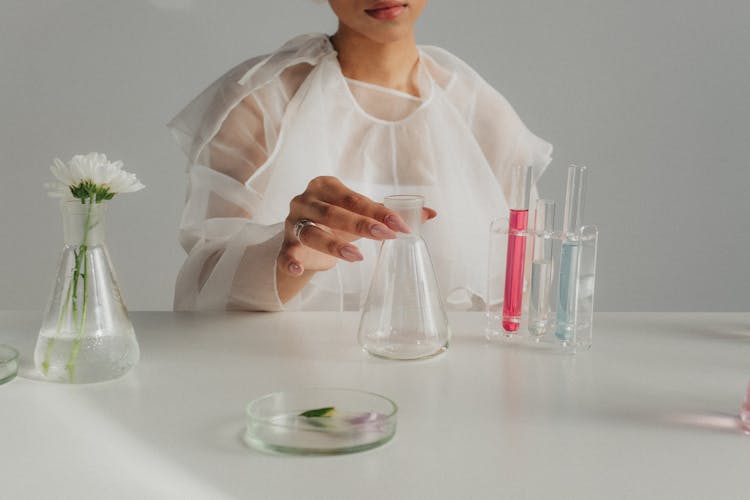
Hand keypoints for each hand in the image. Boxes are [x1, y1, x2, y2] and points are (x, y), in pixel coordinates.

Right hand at [277, 176, 435, 277]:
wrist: (305, 238)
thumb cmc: (336, 220)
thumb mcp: (360, 214)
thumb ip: (390, 213)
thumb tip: (431, 214)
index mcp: (325, 185)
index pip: (354, 198)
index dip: (378, 212)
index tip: (401, 225)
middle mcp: (305, 199)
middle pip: (332, 212)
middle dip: (361, 225)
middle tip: (387, 237)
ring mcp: (292, 221)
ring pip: (311, 232)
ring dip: (333, 245)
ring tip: (357, 258)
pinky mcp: (285, 243)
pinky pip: (285, 252)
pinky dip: (290, 260)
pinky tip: (298, 269)